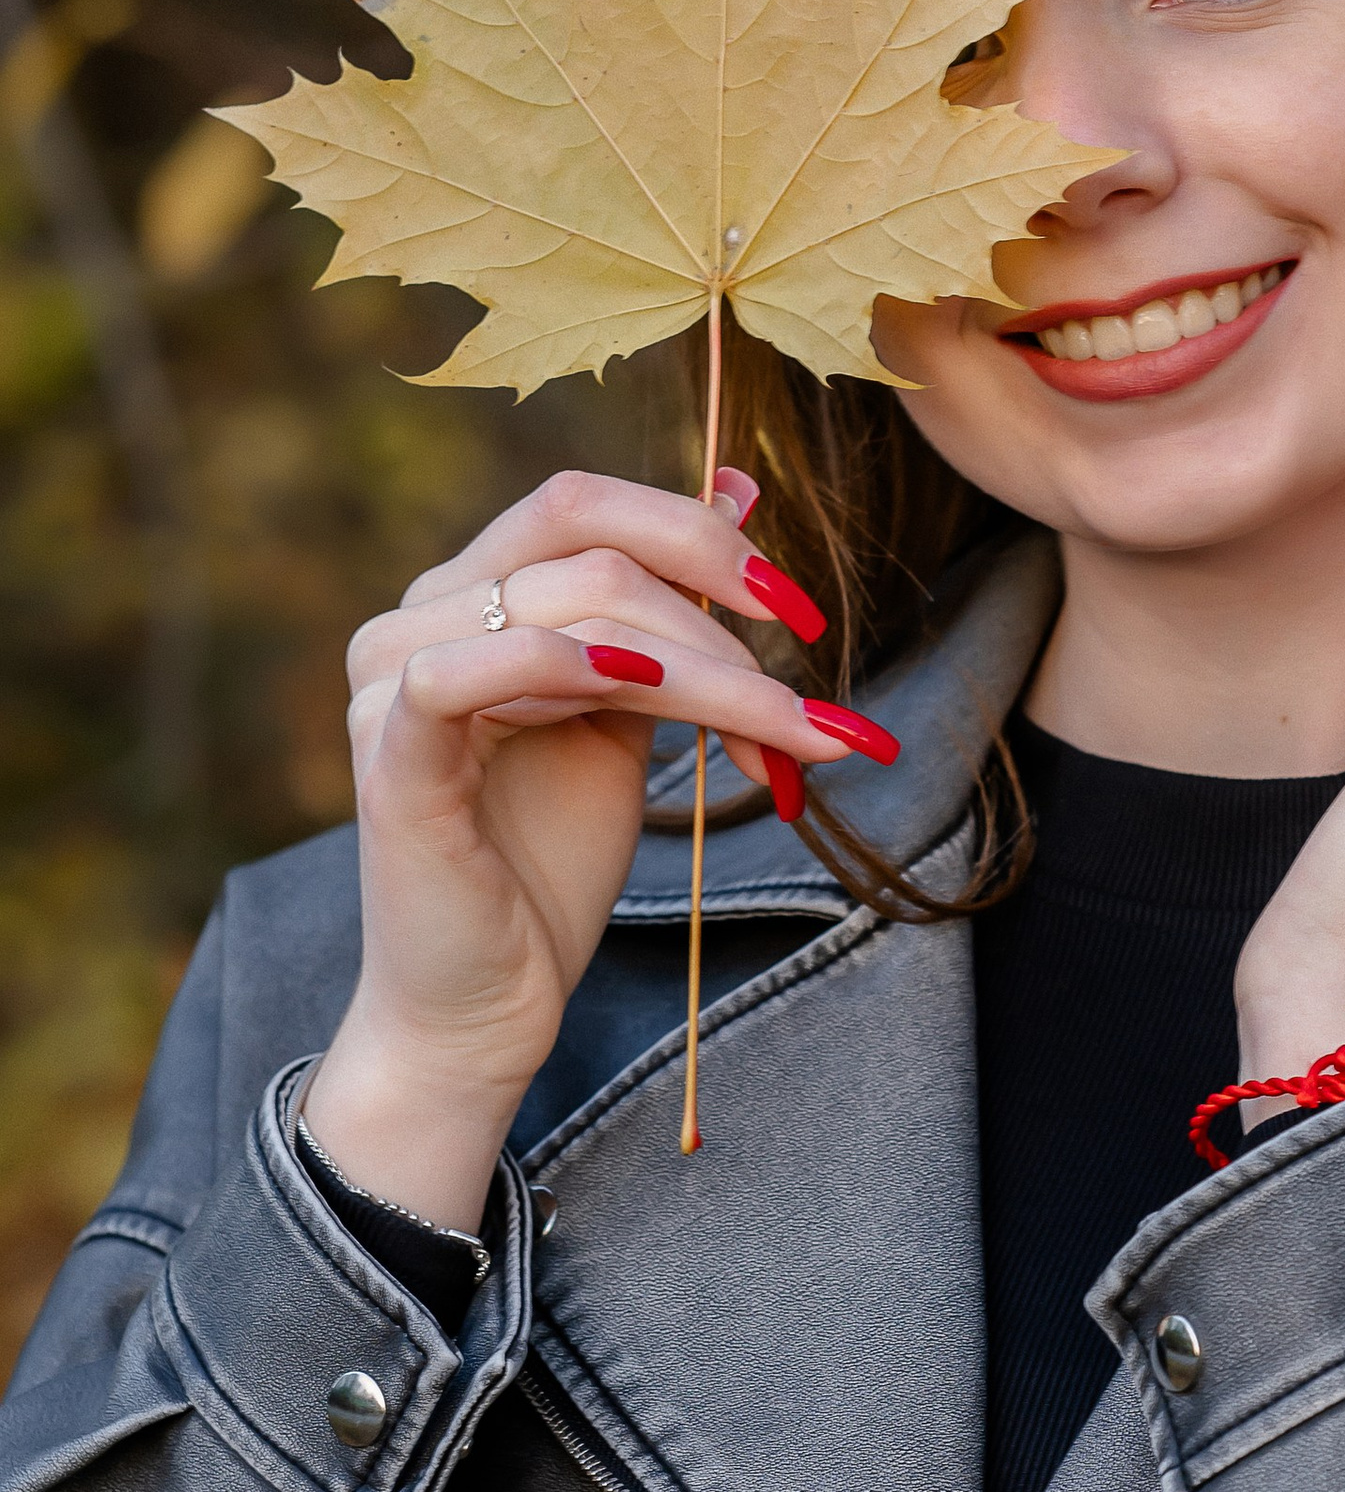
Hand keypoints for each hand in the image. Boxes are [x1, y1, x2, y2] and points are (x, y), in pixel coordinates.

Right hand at [301, 467, 885, 1231]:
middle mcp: (416, 617)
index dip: (697, 530)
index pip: (581, 502)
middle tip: (807, 667)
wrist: (485, 1003)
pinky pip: (476, 670)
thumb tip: (741, 489)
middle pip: (587, 540)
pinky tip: (648, 687)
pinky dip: (575, 666)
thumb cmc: (549, 860)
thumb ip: (667, 605)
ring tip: (786, 736)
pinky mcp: (391, 755)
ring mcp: (391, 681)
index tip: (794, 607)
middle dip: (717, 594)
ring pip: (575, 610)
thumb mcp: (631, 710)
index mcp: (465, 594)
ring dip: (708, 669)